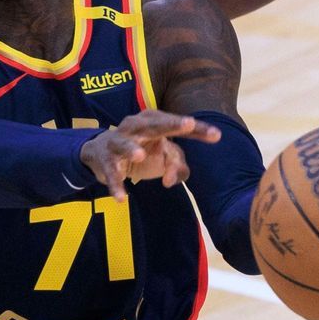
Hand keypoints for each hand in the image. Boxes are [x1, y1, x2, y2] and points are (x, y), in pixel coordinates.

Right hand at [80, 110, 221, 200]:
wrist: (101, 153)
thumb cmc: (141, 150)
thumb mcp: (163, 156)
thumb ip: (177, 165)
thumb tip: (175, 178)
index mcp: (154, 121)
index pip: (179, 125)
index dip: (198, 129)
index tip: (217, 136)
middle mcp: (136, 126)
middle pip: (154, 124)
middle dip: (170, 124)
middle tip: (188, 123)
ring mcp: (118, 141)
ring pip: (124, 143)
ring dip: (131, 149)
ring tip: (140, 155)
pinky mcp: (105, 160)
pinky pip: (111, 172)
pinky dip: (116, 184)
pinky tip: (122, 198)